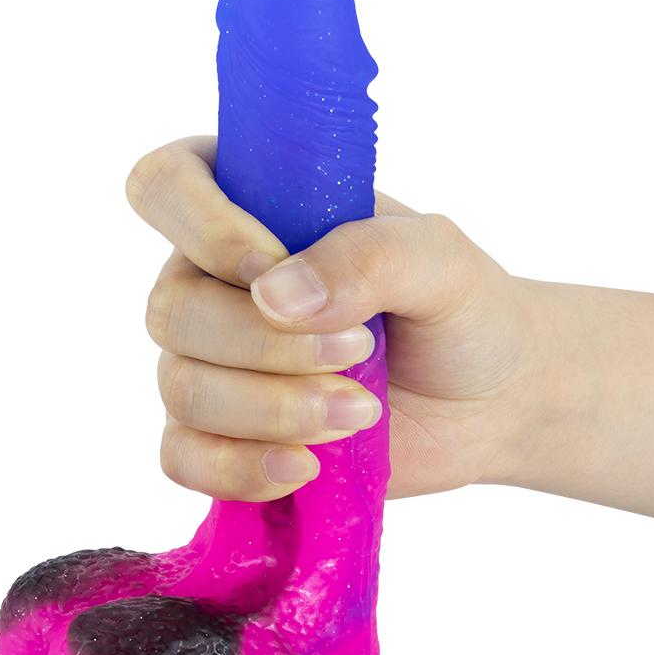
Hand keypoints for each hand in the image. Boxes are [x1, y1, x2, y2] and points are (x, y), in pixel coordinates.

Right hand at [126, 135, 537, 502]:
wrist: (488, 401)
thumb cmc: (460, 311)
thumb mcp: (440, 260)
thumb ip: (369, 255)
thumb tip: (273, 295)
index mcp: (252, 211)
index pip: (165, 185)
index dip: (201, 226)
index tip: (271, 266)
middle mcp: (213, 283)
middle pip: (171, 311)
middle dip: (265, 345)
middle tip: (359, 353)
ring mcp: (211, 364)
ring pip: (182, 389)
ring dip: (270, 410)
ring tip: (358, 413)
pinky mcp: (223, 437)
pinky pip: (183, 459)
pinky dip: (238, 469)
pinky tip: (304, 469)